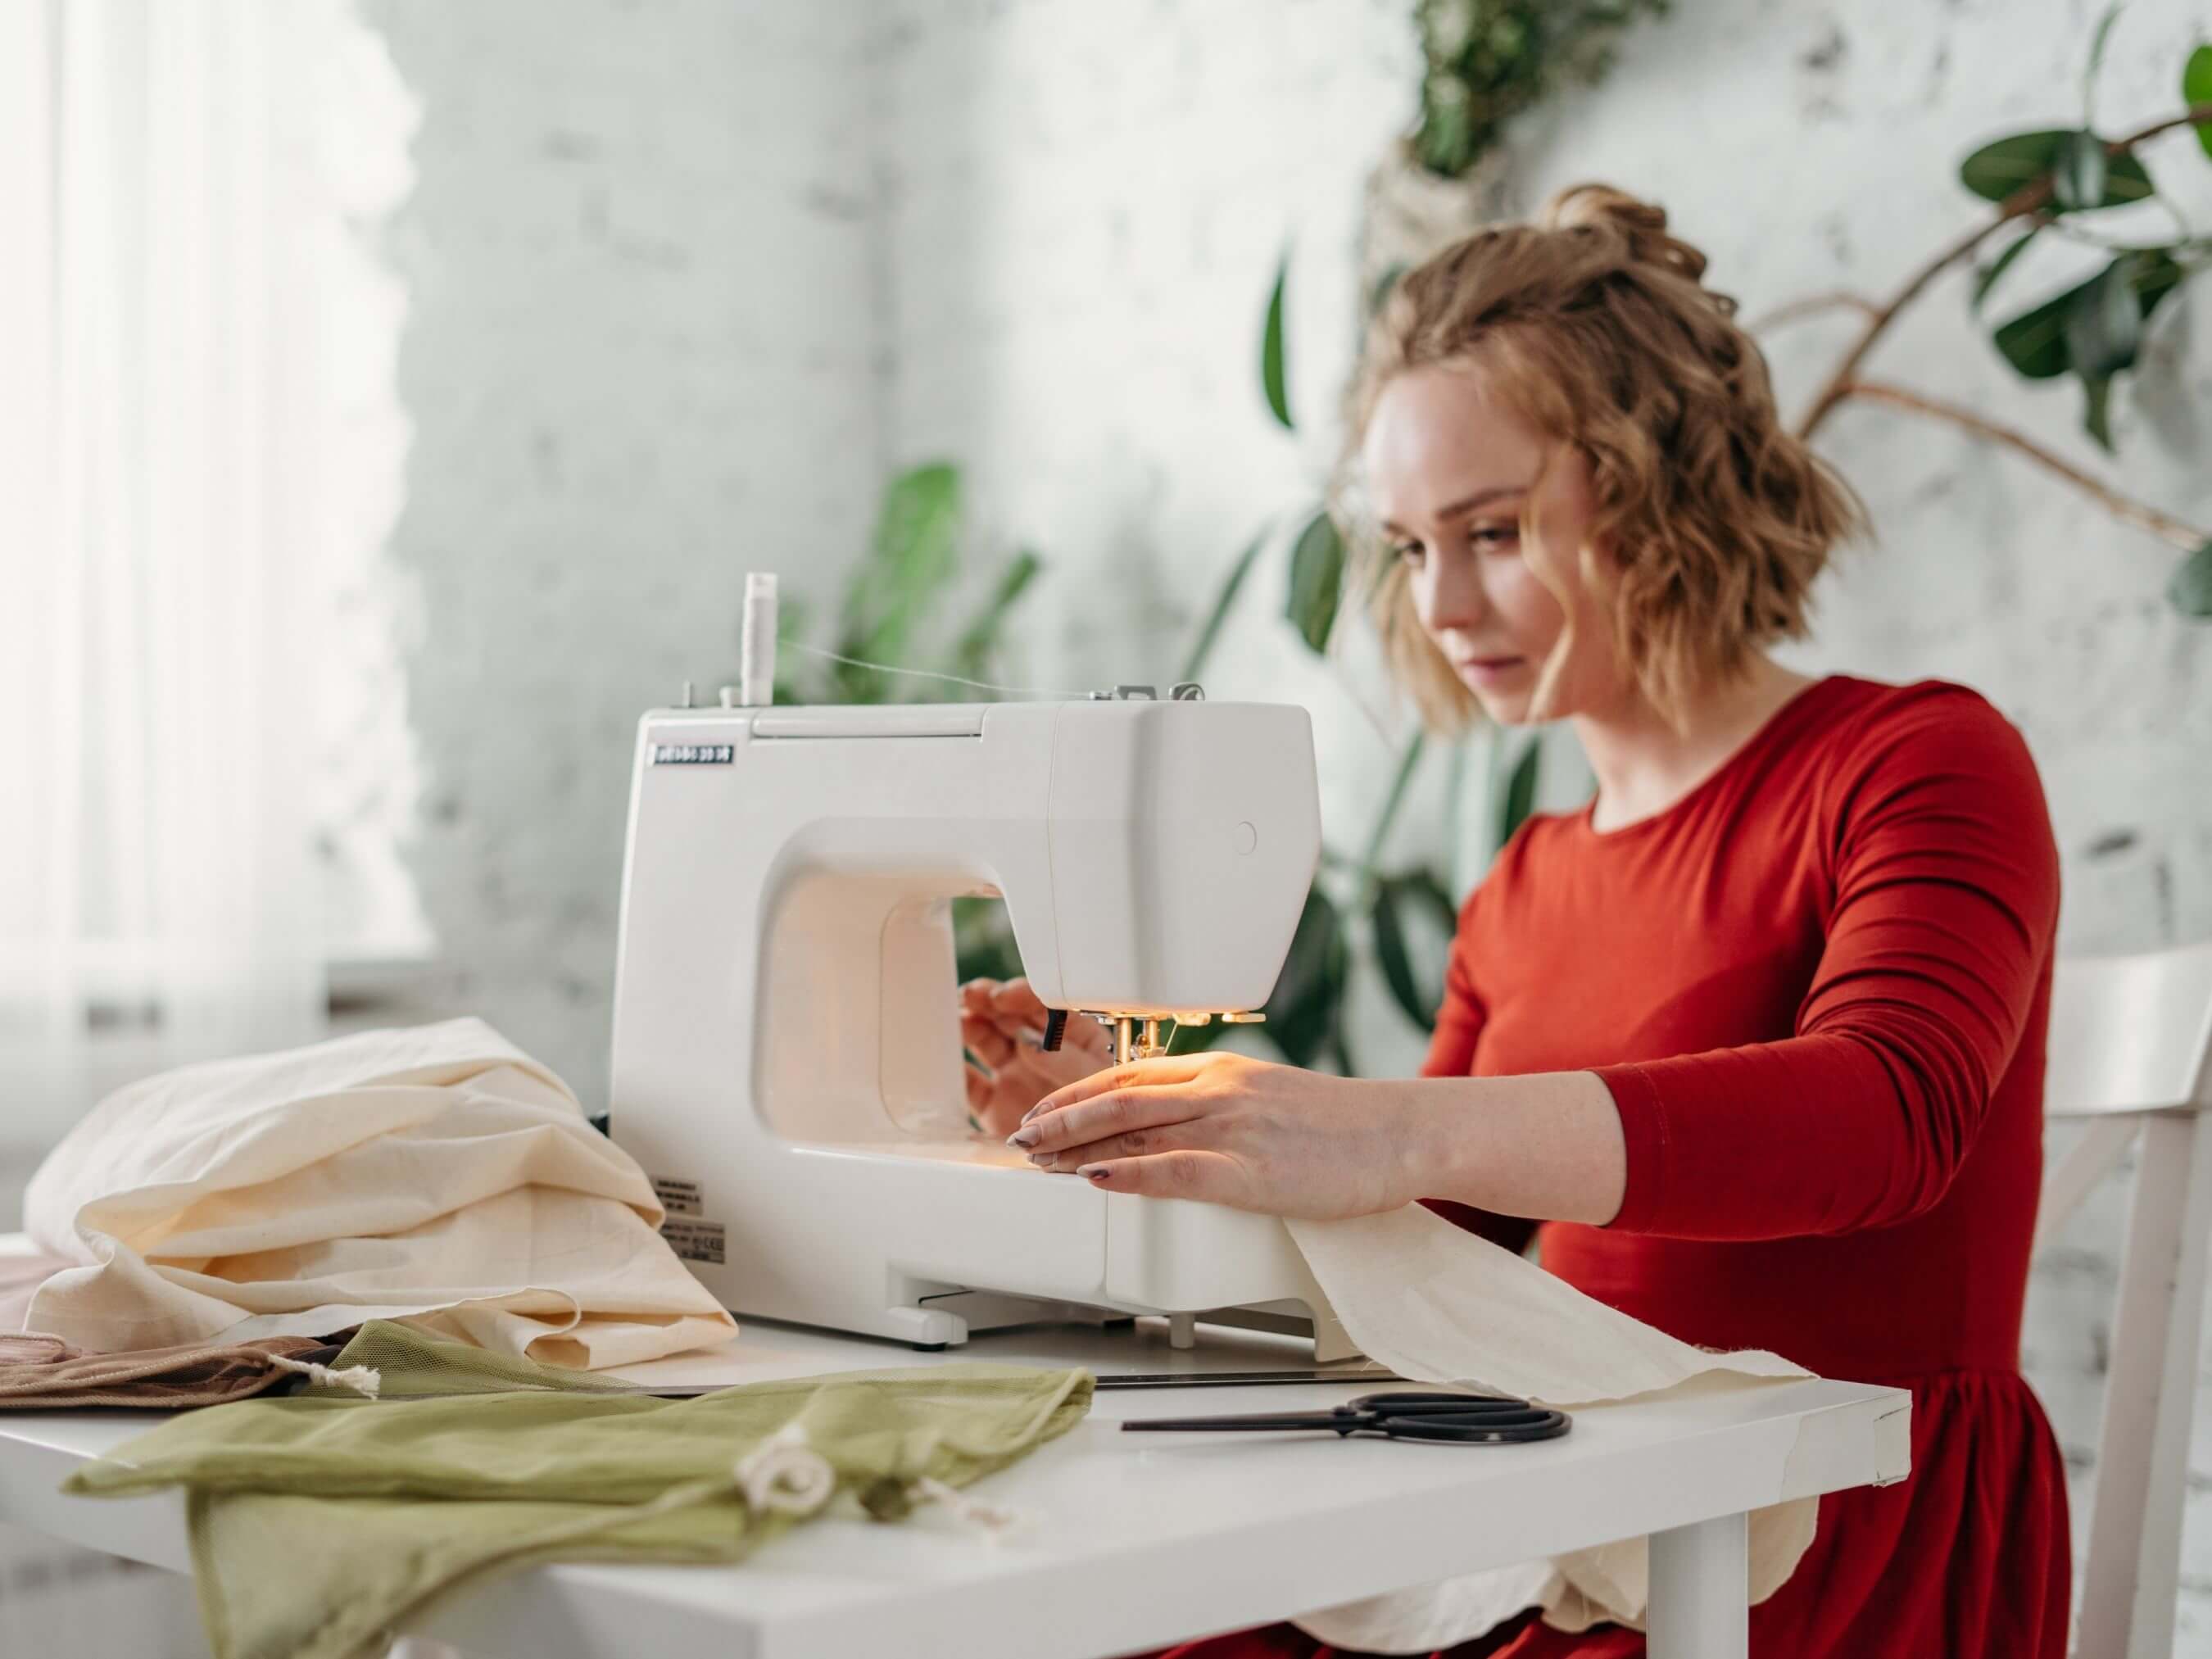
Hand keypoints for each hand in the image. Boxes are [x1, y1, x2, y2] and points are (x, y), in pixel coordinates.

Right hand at [959, 977, 1111, 1138]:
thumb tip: (1030, 1040)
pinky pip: (970, 1084)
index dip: (1021, 996)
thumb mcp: (1099, 1082)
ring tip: (958, 1020)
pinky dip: (955, 1071)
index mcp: (1073, 1037)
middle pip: (1010, 1016)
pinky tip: (945, 1059)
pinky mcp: (995, 1105)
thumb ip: (1066, 1060)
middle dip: (989, 1001)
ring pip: (986, 1042)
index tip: (1003, 996)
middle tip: (972, 996)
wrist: (1097, 1162)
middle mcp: (1040, 1052)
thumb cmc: (1112, 1117)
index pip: (1044, 1006)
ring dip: (969, 1026)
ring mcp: (1016, 1075)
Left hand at [1004, 1051, 1420, 1219]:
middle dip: (1060, 1119)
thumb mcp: (1271, 1098)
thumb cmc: (1344, 1126)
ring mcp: (1232, 1128)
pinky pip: (1175, 1170)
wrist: (1399, 1132)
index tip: (1043, 1111)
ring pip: (1133, 1129)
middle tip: (1019, 1138)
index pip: (1128, 1075)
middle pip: (1117, 1098)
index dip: (1076, 1093)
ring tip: (1037, 1162)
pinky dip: (1127, 1175)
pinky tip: (1094, 1181)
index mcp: (1222, 1071)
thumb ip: (1222, 1105)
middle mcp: (1218, 1090)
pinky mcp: (1250, 1172)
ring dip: (1076, 1147)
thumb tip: (1175, 1128)